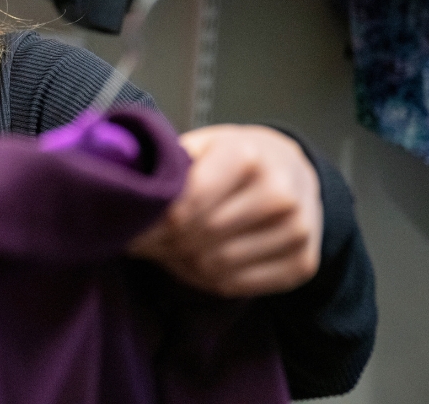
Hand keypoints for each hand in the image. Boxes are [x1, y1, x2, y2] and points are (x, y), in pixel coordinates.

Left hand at [128, 124, 322, 297]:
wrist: (294, 171)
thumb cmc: (239, 158)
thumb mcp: (203, 144)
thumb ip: (170, 165)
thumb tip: (126, 190)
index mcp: (247, 156)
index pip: (185, 205)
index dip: (150, 223)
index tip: (126, 228)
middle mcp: (279, 194)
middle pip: (199, 237)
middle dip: (161, 244)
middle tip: (139, 243)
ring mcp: (297, 232)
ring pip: (215, 266)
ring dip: (180, 264)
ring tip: (166, 250)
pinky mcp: (302, 263)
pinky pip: (236, 285)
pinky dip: (205, 280)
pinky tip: (192, 262)